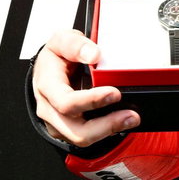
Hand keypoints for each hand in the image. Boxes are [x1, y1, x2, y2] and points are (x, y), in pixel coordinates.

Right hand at [32, 29, 137, 146]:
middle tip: (130, 114)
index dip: (91, 101)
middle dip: (106, 125)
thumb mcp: (61, 40)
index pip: (66, 102)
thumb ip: (75, 44)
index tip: (114, 93)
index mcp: (47, 86)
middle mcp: (49, 108)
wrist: (48, 69)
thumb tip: (93, 54)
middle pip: (76, 130)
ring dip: (109, 131)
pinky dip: (106, 131)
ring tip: (131, 119)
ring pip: (82, 138)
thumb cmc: (55, 57)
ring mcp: (57, 122)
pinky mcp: (67, 130)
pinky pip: (86, 137)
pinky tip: (120, 120)